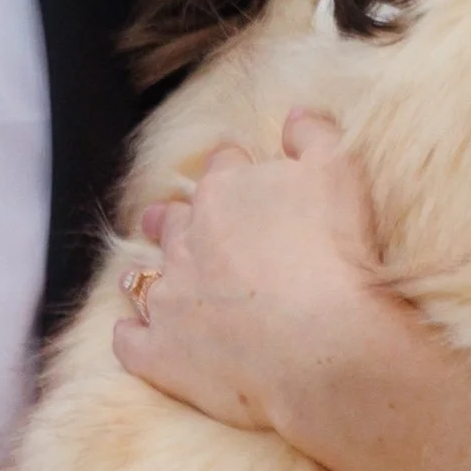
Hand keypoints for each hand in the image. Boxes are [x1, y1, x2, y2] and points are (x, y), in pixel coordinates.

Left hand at [110, 109, 418, 448]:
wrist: (325, 344)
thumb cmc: (336, 253)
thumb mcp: (340, 171)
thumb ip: (314, 135)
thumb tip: (294, 116)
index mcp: (225, 192)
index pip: (222, 168)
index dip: (232, 170)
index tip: (238, 174)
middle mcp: (186, 239)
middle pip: (172, 220)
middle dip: (173, 219)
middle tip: (170, 221)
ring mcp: (169, 298)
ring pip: (141, 277)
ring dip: (143, 274)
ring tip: (142, 276)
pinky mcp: (161, 353)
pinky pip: (130, 341)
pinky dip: (130, 337)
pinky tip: (132, 337)